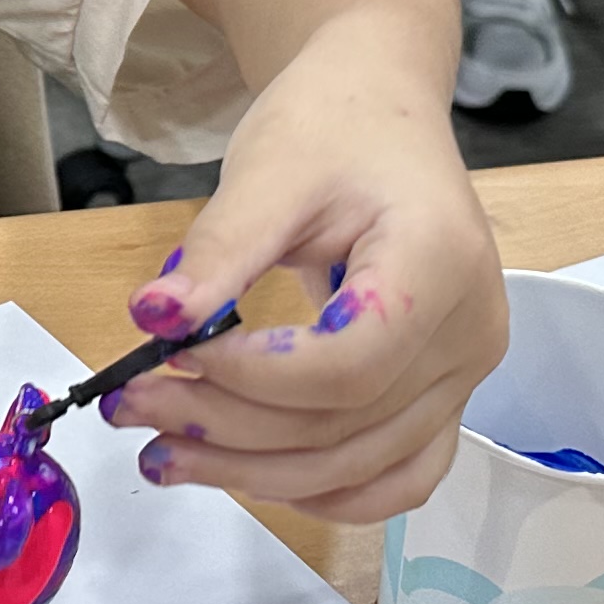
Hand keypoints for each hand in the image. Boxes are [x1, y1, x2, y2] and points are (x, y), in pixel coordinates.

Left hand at [98, 22, 508, 525]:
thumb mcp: (269, 171)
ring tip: (164, 453)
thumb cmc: (334, 127)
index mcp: (441, 263)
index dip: (252, 379)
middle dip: (228, 429)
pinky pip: (395, 475)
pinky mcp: (443, 395)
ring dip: (256, 475)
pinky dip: (322, 491)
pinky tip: (246, 475)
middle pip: (348, 426)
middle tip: (132, 407)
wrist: (381, 113)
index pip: (348, 365)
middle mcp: (471, 333)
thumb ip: (218, 253)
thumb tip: (152, 322)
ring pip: (363, 467)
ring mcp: (466, 374)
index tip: (168, 356)